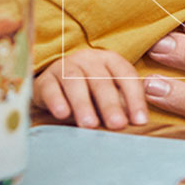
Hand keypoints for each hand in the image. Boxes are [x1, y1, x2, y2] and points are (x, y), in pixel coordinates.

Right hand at [32, 48, 147, 128]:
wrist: (54, 87)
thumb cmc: (90, 93)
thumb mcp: (109, 95)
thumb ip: (124, 104)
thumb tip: (139, 122)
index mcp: (109, 60)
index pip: (126, 75)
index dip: (135, 98)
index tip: (140, 121)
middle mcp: (88, 59)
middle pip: (101, 80)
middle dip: (110, 104)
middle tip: (117, 125)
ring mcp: (64, 66)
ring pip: (75, 82)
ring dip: (83, 104)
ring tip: (90, 125)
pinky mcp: (45, 79)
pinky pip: (50, 88)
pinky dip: (56, 100)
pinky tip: (62, 114)